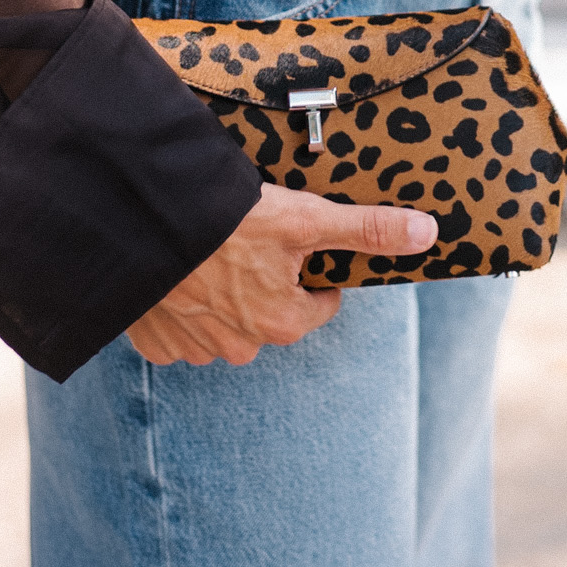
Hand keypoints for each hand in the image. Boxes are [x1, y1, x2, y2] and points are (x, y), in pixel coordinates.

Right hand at [125, 184, 437, 366]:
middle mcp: (241, 348)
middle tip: (246, 240)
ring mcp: (194, 348)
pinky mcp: (154, 341)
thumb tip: (427, 234)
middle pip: (272, 313)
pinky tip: (178, 270)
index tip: (292, 242)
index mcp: (283, 323)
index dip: (312, 268)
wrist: (139, 223)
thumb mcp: (305, 218)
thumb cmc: (226, 222)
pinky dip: (181, 302)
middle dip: (265, 281)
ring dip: (222, 293)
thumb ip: (366, 229)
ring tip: (210, 252)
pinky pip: (179, 326)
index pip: (320, 303)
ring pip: (225, 321)